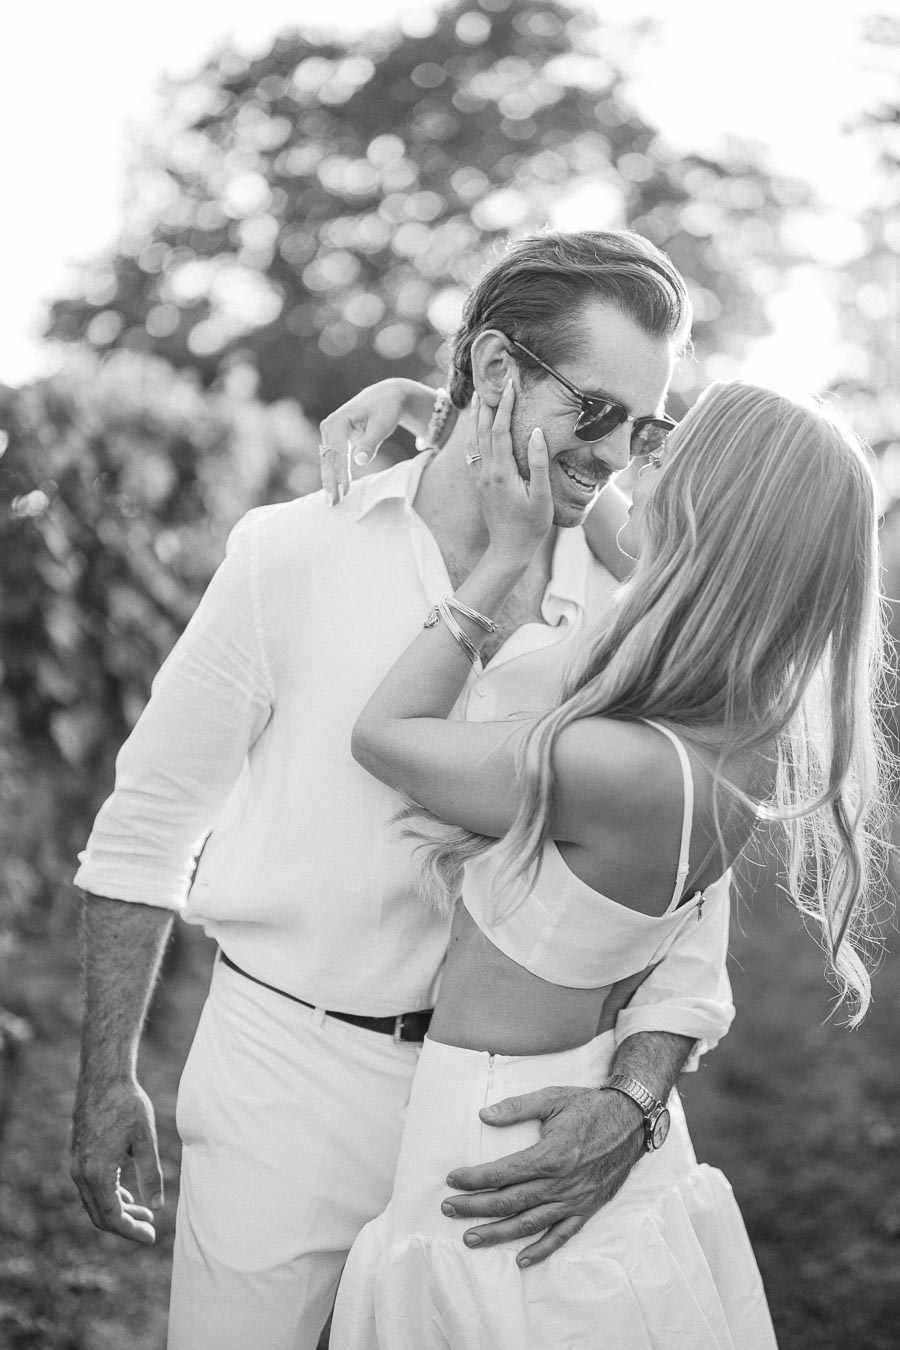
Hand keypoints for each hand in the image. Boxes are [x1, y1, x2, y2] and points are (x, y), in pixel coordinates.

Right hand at [70, 1078, 162, 1244]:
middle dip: (125, 1225)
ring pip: (94, 1202)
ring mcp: (76, 1165)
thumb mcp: (145, 1140)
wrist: (104, 1078)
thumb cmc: (128, 1105)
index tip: (151, 1236)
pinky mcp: (78, 1156)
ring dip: (118, 1211)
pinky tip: (128, 1196)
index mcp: (97, 1173)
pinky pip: (90, 1188)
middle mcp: (81, 1174)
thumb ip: (151, 1175)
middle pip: (100, 1215)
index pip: (112, 1217)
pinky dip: (109, 1197)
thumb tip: (157, 1206)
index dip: (132, 1231)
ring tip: (145, 1214)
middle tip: (150, 1229)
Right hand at [318, 379, 414, 503]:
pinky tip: (334, 490)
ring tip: (332, 502)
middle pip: (328, 459)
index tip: (345, 491)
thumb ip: (370, 443)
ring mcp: (329, 433)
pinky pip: (332, 460)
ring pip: (328, 462)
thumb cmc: (386, 409)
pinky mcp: (334, 440)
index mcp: (337, 422)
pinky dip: (333, 475)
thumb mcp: (382, 425)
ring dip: (330, 481)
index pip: (338, 453)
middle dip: (330, 482)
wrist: (385, 397)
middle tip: (333, 503)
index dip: (341, 473)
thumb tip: (359, 461)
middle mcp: (328, 427)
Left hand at [442, 1085, 643, 1264]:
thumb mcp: (552, 1097)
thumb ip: (517, 1107)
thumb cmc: (589, 1106)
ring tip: (471, 1239)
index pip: (502, 1173)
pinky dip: (541, 1250)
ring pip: (529, 1224)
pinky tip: (521, 1260)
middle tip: (448, 1209)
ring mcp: (574, 1200)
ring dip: (498, 1234)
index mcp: (550, 1155)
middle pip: (509, 1202)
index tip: (451, 1180)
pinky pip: (561, 1236)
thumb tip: (484, 1115)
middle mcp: (561, 1183)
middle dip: (475, 1208)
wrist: (631, 1121)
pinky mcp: (586, 1209)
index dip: (474, 1178)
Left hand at [472, 383, 552, 566]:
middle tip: (492, 381)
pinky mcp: (478, 484)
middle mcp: (485, 472)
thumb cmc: (531, 526)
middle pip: (481, 429)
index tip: (511, 385)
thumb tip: (536, 432)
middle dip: (487, 404)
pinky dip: (473, 433)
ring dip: (476, 416)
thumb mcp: (542, 497)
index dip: (505, 406)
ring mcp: (479, 478)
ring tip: (481, 396)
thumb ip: (538, 463)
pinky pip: (471, 452)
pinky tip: (476, 427)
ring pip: (472, 439)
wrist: (508, 550)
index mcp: (501, 472)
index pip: (499, 430)